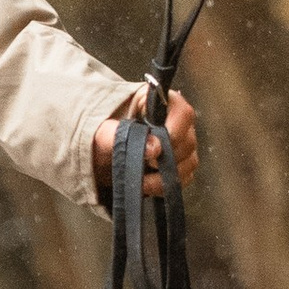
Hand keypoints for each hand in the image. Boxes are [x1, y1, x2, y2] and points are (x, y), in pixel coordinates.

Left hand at [93, 89, 199, 205]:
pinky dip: (166, 185)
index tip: (157, 148)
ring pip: (189, 162)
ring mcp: (180, 144)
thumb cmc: (103, 135)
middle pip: (188, 141)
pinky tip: (147, 184)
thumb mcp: (105, 131)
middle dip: (166, 158)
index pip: (183, 112)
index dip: (175, 131)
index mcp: (159, 103)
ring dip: (165, 175)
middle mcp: (176, 122)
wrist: (99, 153)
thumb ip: (125, 134)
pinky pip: (184, 178)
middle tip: (145, 164)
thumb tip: (154, 148)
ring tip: (142, 180)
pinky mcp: (179, 165)